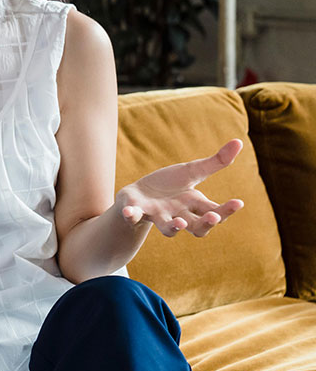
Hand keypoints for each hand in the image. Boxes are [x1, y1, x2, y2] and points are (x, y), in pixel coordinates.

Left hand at [117, 139, 244, 237]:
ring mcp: (157, 216)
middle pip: (197, 227)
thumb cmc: (169, 185)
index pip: (215, 212)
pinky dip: (131, 215)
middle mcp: (179, 215)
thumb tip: (240, 141)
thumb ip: (214, 163)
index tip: (238, 202)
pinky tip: (129, 213)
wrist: (139, 194)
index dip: (226, 210)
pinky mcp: (136, 212)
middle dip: (206, 224)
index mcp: (194, 206)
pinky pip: (133, 217)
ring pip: (168, 229)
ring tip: (178, 222)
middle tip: (214, 217)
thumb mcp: (191, 172)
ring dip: (173, 227)